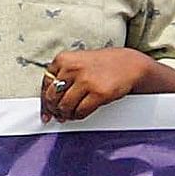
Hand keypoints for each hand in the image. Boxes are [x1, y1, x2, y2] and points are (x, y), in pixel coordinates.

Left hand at [40, 45, 155, 121]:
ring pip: (65, 106)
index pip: (45, 84)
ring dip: (65, 114)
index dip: (44, 100)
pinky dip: (78, 116)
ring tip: (68, 116)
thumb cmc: (103, 65)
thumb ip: (63, 76)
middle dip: (54, 109)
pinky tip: (79, 114)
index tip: (45, 111)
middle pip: (53, 96)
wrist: (129, 64)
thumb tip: (49, 100)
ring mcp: (85, 81)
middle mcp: (72, 68)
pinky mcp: (98, 93)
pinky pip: (80, 111)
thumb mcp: (78, 62)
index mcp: (64, 59)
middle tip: (58, 115)